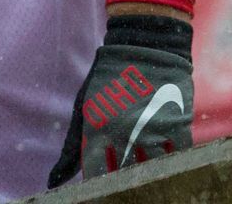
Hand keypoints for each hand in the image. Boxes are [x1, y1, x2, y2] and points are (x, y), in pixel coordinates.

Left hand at [47, 15, 193, 187]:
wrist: (147, 42)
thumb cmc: (110, 78)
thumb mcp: (85, 108)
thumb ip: (72, 149)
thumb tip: (53, 183)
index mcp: (97, 129)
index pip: (95, 175)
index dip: (97, 188)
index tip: (101, 192)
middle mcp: (124, 132)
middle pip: (124, 177)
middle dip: (123, 187)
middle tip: (124, 190)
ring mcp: (153, 129)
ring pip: (151, 170)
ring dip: (147, 178)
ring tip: (144, 185)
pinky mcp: (177, 124)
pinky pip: (176, 158)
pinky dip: (170, 167)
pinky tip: (165, 171)